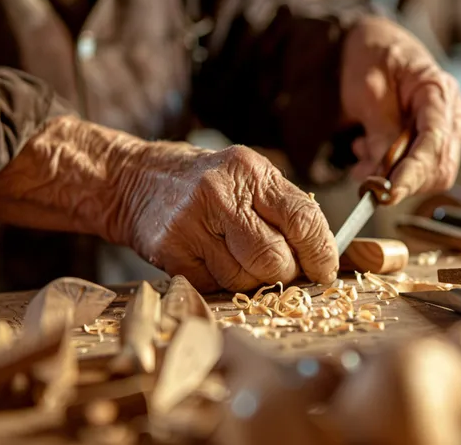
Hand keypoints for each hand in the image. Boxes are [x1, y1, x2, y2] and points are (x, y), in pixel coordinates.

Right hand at [117, 144, 338, 291]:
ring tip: (238, 257)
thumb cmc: (206, 183)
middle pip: (275, 259)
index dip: (321, 253)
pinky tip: (212, 260)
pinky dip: (222, 283)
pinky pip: (216, 287)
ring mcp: (192, 225)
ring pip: (246, 280)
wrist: (136, 180)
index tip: (324, 270)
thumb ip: (286, 209)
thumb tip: (322, 257)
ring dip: (252, 281)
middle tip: (280, 268)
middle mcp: (221, 195)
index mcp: (251, 172)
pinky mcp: (171, 253)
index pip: (304, 220)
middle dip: (286, 273)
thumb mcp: (248, 177)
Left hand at [341, 15, 460, 203]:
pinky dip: (390, 173)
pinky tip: (367, 150)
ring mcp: (443, 131)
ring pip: (429, 176)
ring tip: (361, 151)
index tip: (389, 192)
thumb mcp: (368, 88)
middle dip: (401, 180)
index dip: (413, 172)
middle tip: (362, 174)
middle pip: (438, 168)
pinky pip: (417, 173)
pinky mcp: (429, 143)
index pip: (435, 142)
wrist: (371, 45)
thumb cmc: (371, 58)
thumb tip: (386, 171)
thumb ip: (380, 128)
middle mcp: (450, 115)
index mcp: (439, 92)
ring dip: (392, 177)